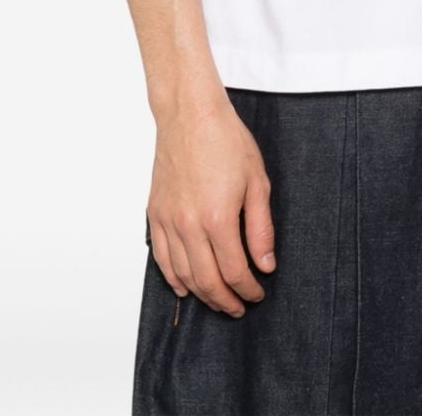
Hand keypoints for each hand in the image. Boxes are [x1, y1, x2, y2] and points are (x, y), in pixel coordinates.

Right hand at [146, 93, 276, 317]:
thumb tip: (265, 264)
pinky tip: (185, 286)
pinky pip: (161, 257)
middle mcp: (189, 224)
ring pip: (182, 274)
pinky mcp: (155, 213)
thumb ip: (261, 228)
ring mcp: (169, 220)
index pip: (234, 271)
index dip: (248, 288)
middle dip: (225, 300)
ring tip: (218, 300)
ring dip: (201, 294)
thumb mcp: (257, 181)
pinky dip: (173, 278)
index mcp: (218, 218)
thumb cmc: (226, 140)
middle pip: (206, 281)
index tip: (258, 292)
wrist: (190, 114)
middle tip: (239, 307)